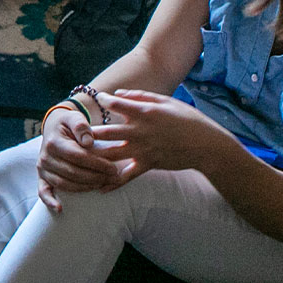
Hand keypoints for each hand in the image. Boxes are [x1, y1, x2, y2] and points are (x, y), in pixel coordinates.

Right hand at [35, 104, 124, 212]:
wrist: (53, 127)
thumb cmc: (69, 123)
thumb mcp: (75, 118)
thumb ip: (82, 126)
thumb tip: (88, 142)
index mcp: (54, 142)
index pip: (78, 157)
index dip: (97, 164)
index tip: (113, 168)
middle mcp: (45, 157)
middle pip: (73, 172)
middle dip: (95, 177)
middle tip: (113, 178)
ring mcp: (42, 169)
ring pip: (64, 184)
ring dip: (84, 187)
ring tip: (101, 185)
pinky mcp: (41, 177)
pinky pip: (43, 192)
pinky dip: (50, 201)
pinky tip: (60, 209)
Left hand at [88, 89, 235, 184]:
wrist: (206, 145)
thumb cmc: (187, 119)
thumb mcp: (166, 101)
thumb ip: (140, 97)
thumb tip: (118, 94)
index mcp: (144, 113)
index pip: (115, 105)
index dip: (103, 100)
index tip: (96, 98)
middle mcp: (140, 132)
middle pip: (106, 132)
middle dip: (88, 132)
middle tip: (76, 132)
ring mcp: (143, 150)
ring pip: (111, 154)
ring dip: (94, 155)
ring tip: (79, 155)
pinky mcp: (148, 165)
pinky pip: (127, 176)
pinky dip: (112, 183)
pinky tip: (99, 188)